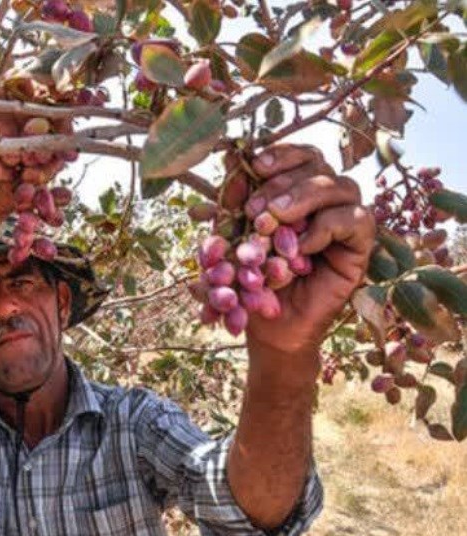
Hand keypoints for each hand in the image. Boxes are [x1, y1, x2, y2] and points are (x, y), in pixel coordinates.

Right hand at [0, 89, 72, 219]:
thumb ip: (51, 169)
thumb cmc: (11, 189)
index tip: (68, 140)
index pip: (50, 104)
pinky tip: (0, 173)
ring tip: (15, 166)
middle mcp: (9, 109)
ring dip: (11, 142)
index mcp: (33, 117)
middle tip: (40, 157)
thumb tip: (69, 170)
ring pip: (1, 112)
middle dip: (36, 131)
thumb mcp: (36, 183)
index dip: (60, 119)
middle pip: (25, 104)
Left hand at [245, 144, 375, 354]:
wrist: (268, 326)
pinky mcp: (360, 245)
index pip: (299, 155)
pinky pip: (356, 219)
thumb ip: (232, 202)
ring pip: (340, 186)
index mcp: (294, 190)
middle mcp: (324, 199)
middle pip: (319, 164)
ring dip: (303, 199)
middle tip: (255, 209)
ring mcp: (345, 219)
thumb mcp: (232, 238)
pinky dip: (326, 227)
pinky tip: (300, 247)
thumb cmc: (249, 280)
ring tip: (273, 221)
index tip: (255, 165)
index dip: (281, 154)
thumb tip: (231, 155)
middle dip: (283, 182)